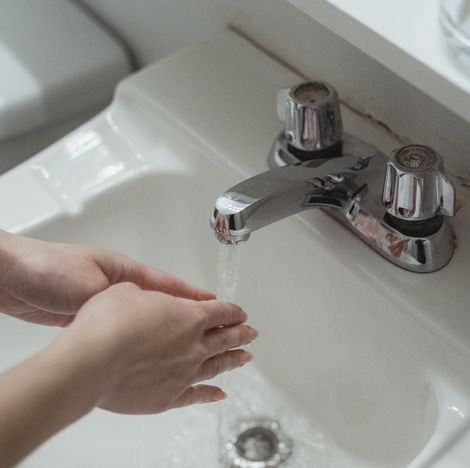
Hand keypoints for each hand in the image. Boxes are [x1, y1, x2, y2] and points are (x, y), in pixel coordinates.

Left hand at [0, 230, 212, 325]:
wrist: (14, 278)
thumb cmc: (49, 270)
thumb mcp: (92, 285)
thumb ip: (119, 302)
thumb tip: (141, 316)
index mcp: (126, 271)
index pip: (170, 285)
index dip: (195, 296)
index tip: (217, 305)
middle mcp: (121, 285)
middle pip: (163, 301)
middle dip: (187, 313)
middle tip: (211, 324)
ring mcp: (108, 300)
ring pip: (146, 316)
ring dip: (166, 326)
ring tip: (186, 339)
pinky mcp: (93, 315)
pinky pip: (127, 326)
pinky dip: (141, 335)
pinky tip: (149, 346)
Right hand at [57, 283, 256, 412]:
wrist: (93, 361)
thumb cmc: (109, 323)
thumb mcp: (128, 292)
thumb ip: (148, 298)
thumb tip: (147, 301)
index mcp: (189, 316)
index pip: (220, 312)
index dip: (233, 311)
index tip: (240, 313)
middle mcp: (194, 345)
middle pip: (226, 338)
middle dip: (241, 334)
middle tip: (252, 333)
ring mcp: (185, 373)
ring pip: (218, 365)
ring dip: (234, 360)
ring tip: (245, 357)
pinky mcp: (170, 397)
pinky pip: (198, 395)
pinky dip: (211, 394)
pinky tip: (220, 394)